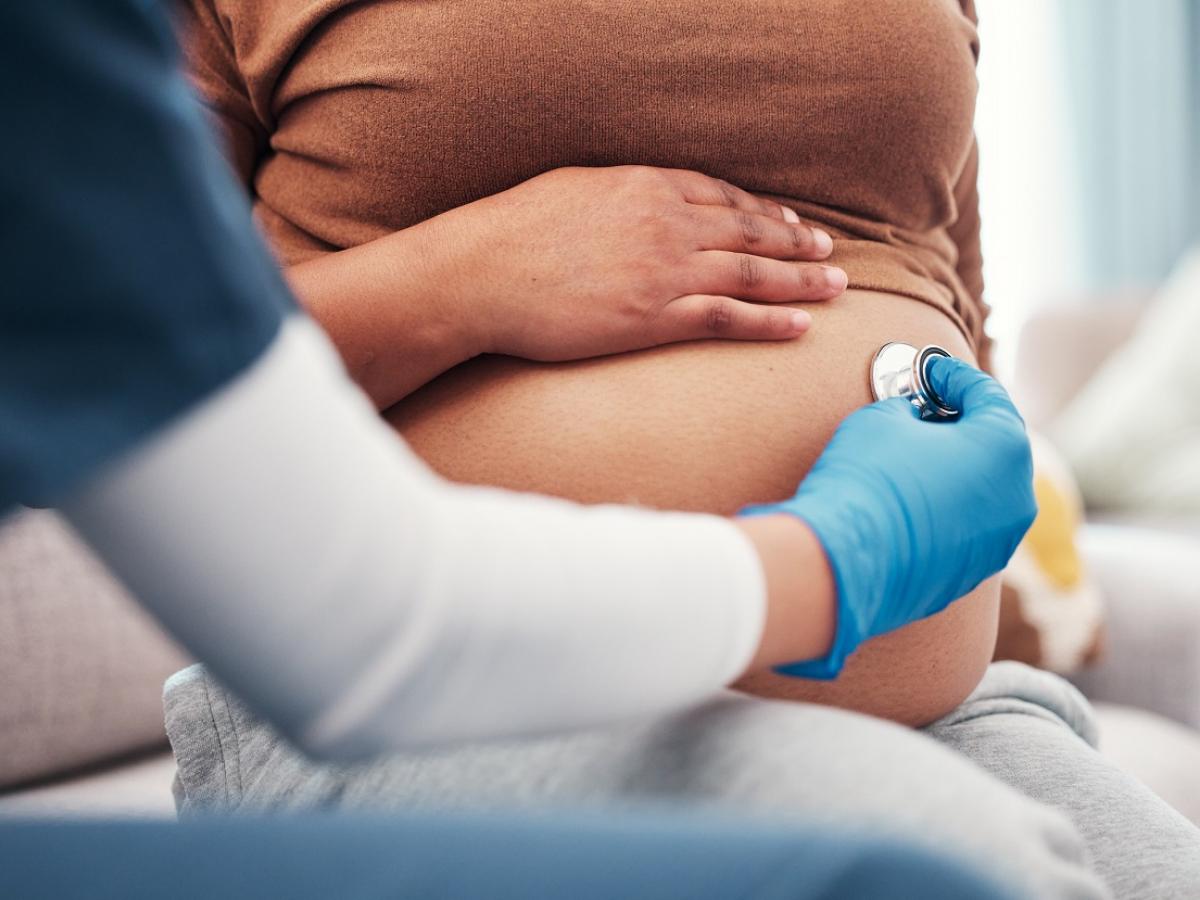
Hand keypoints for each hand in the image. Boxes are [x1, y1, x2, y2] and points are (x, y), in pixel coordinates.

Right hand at [415, 165, 846, 360]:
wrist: (482, 273)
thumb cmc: (512, 231)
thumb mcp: (571, 188)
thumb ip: (618, 193)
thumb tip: (639, 198)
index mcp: (645, 186)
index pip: (721, 197)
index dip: (761, 211)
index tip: (787, 221)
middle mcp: (666, 223)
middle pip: (749, 233)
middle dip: (795, 242)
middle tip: (829, 251)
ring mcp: (665, 271)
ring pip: (751, 274)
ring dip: (799, 281)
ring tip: (835, 287)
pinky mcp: (655, 318)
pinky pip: (728, 318)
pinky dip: (770, 322)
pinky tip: (800, 326)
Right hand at [741, 358, 1036, 677]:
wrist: (843, 562)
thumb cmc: (866, 479)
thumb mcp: (883, 418)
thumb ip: (911, 409)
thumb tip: (913, 418)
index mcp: (1005, 447)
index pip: (986, 394)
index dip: (952, 376)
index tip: (930, 370)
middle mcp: (1017, 497)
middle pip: (994, 444)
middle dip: (961, 423)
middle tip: (926, 408)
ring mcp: (999, 541)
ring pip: (983, 490)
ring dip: (955, 468)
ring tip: (914, 455)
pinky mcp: (971, 573)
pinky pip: (964, 526)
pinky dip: (944, 507)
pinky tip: (909, 498)